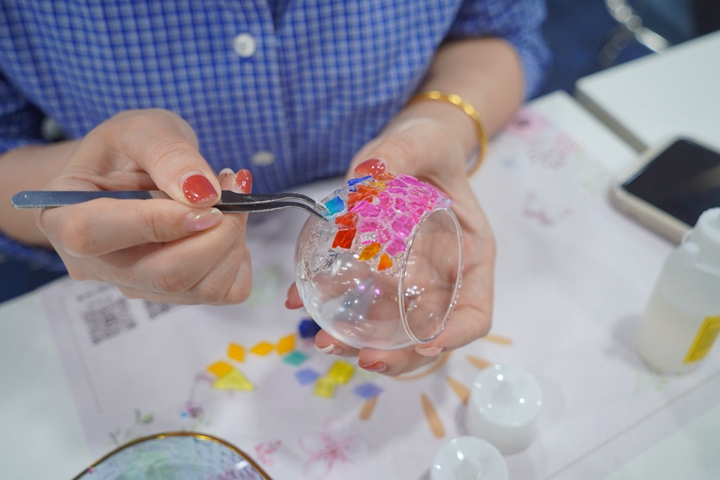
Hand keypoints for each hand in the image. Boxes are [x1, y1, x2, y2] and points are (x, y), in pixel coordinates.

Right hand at [36, 109, 254, 304]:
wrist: (139, 169)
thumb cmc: (130, 148)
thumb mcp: (143, 129)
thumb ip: (168, 154)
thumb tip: (202, 192)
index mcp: (63, 217)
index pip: (94, 236)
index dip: (155, 223)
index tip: (206, 202)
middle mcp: (98, 265)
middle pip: (164, 276)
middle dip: (216, 233)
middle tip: (232, 188)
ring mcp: (138, 286)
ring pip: (200, 288)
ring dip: (233, 240)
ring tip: (230, 198)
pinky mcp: (178, 295)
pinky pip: (224, 292)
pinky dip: (239, 258)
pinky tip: (225, 227)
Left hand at [287, 116, 495, 374]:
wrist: (409, 149)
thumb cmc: (431, 148)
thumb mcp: (424, 142)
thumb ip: (402, 152)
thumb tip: (369, 172)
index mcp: (470, 256)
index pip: (475, 312)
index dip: (455, 335)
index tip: (426, 344)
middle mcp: (440, 278)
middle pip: (426, 332)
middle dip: (397, 356)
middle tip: (363, 359)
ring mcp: (406, 281)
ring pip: (387, 328)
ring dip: (356, 343)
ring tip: (321, 340)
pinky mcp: (374, 274)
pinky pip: (354, 299)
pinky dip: (329, 306)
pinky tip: (298, 300)